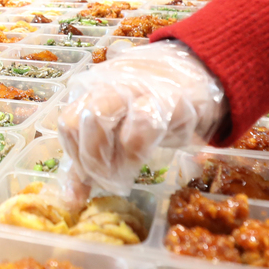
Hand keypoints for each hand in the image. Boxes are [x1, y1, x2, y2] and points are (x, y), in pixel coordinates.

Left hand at [57, 40, 224, 203]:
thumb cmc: (154, 100)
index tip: (90, 179)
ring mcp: (135, 87)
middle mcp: (108, 84)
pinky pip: (142, 125)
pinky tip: (147, 159)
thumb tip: (70, 200)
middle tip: (107, 181)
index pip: (67, 125)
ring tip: (124, 175)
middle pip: (78, 122)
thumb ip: (94, 155)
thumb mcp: (121, 122)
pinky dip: (138, 151)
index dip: (75, 158)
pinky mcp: (167, 98)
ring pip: (100, 117)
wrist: (201, 68)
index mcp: (92, 89)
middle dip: (89, 162)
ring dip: (110, 159)